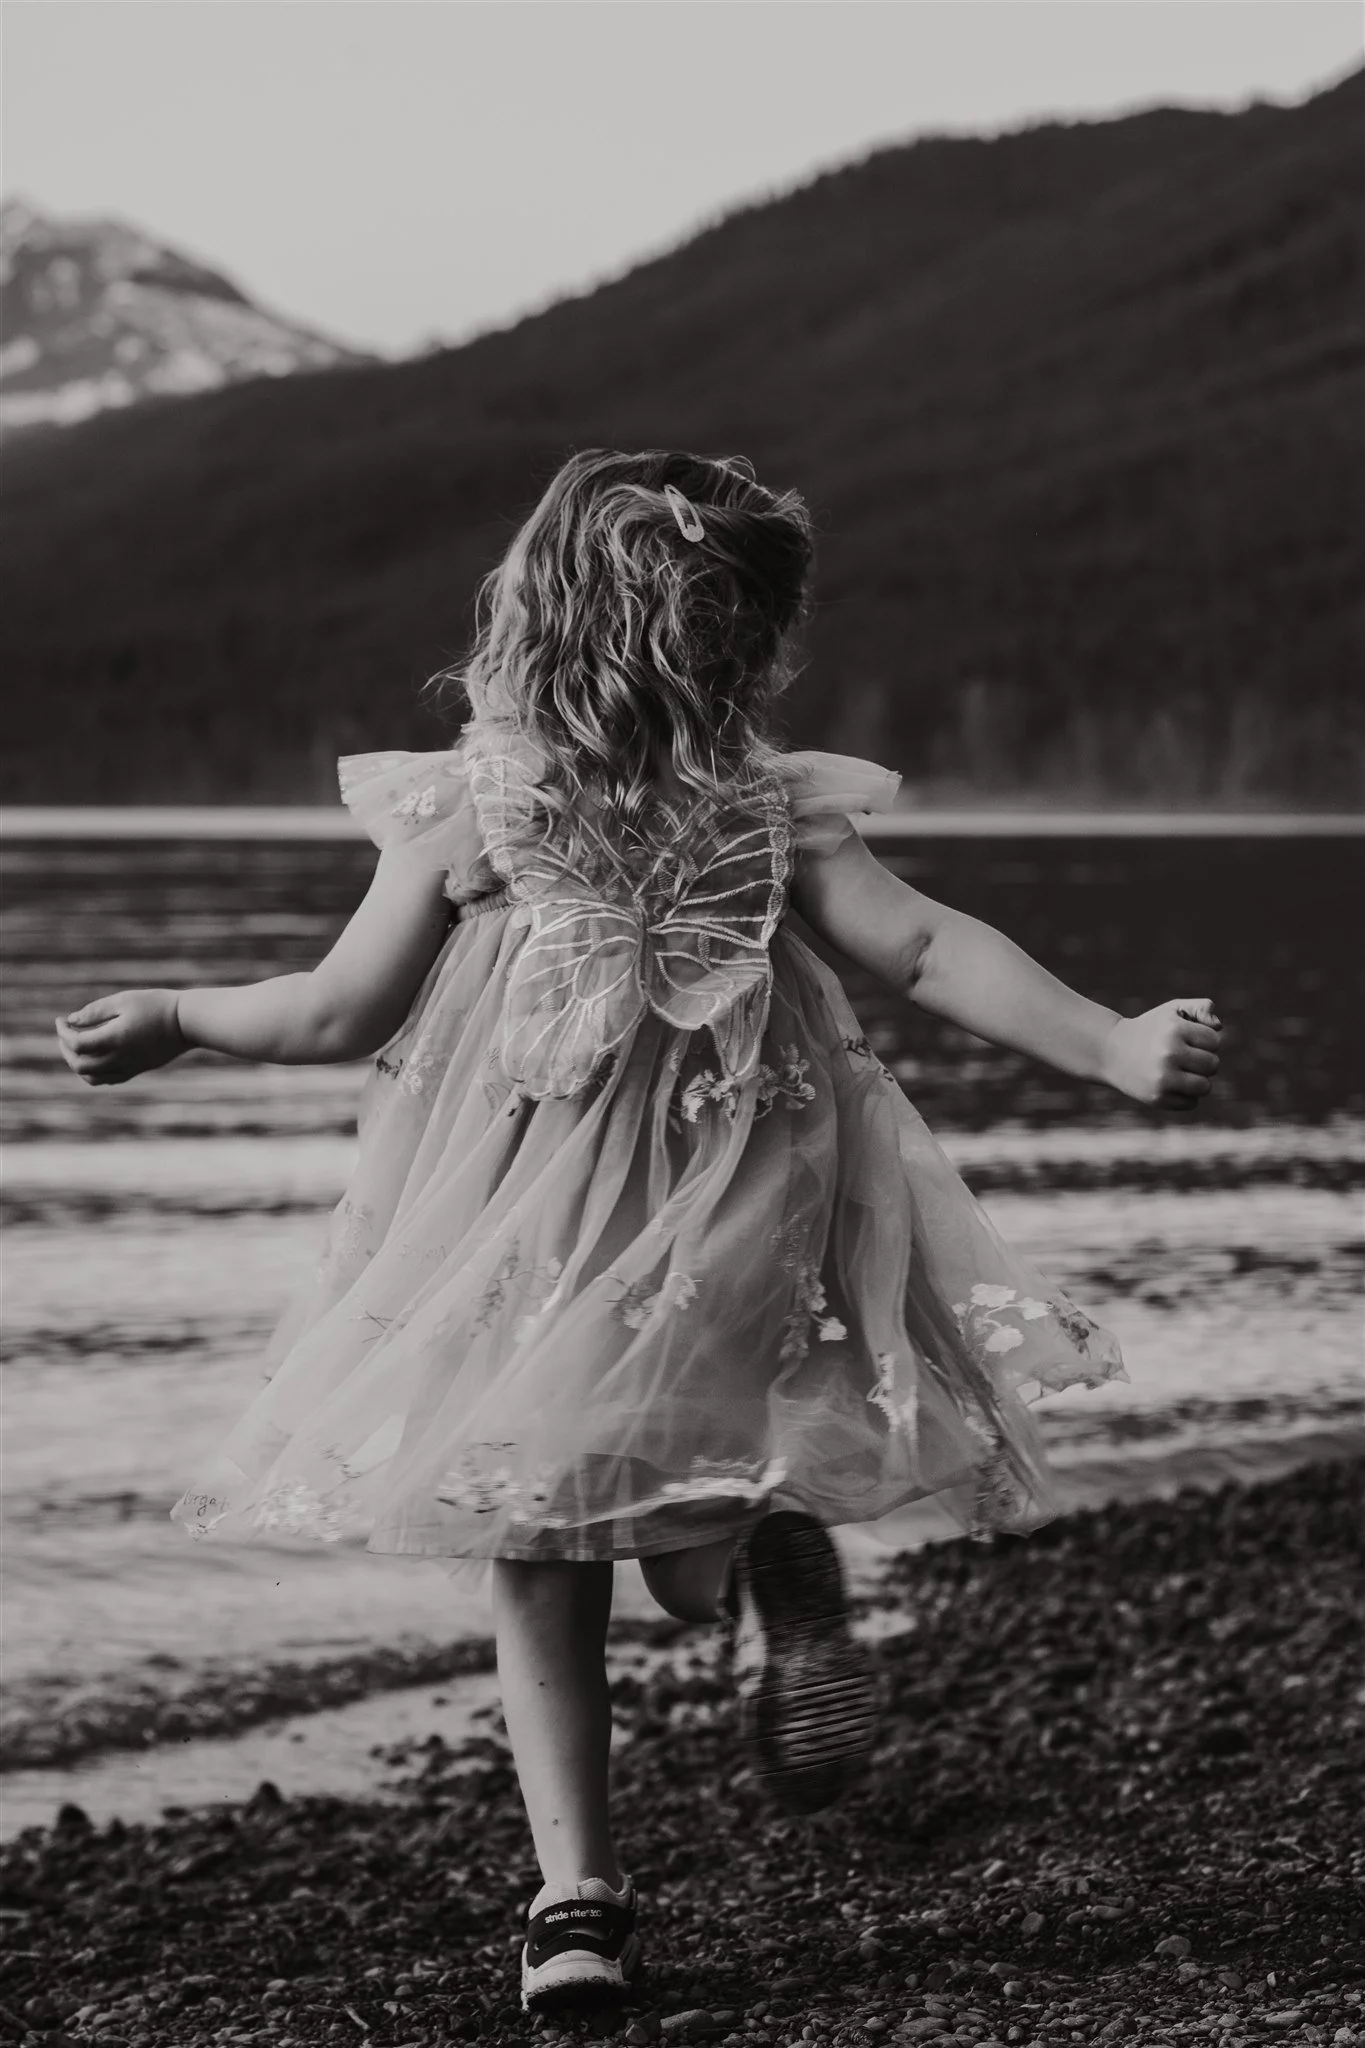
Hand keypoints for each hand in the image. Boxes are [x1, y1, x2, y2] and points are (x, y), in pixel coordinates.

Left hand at [55, 990, 187, 1086]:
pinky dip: (94, 1072)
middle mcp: (120, 1058)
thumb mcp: (123, 1000)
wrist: (187, 1022)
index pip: (77, 1044)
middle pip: (80, 1065)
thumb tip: (71, 1020)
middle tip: (64, 1033)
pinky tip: (95, 1055)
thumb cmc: (156, 1006)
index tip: (61, 1020)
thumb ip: (94, 1012)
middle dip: (65, 1050)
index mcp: (115, 1039)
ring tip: (76, 1047)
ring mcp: (129, 1067)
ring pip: (92, 1078)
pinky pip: (108, 1078)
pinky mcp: (137, 1069)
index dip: (62, 1033)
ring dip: (77, 1064)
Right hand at [1100, 998, 1220, 1110]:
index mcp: (1175, 1030)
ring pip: (1205, 1087)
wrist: (1111, 1052)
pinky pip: (1191, 1103)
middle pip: (1213, 1064)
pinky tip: (1170, 1086)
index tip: (1187, 1040)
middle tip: (1185, 1058)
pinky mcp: (1157, 1098)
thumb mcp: (1172, 1011)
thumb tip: (1219, 1026)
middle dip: (1203, 1061)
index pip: (1214, 1041)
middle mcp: (1168, 1054)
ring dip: (1198, 1081)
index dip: (1204, 1041)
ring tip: (1182, 1073)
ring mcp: (1162, 1078)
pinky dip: (1185, 1096)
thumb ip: (1200, 1007)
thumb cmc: (1150, 1030)